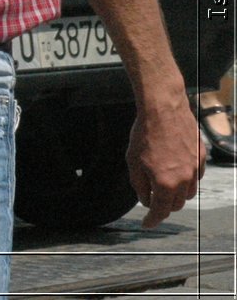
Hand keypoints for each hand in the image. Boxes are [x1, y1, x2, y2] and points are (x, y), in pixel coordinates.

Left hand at [128, 94, 205, 228]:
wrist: (163, 109)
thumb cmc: (144, 134)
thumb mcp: (132, 162)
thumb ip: (139, 185)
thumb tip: (146, 200)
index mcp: (165, 182)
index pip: (160, 210)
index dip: (153, 220)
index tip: (147, 224)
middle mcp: (184, 179)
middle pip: (175, 203)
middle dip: (163, 205)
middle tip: (151, 199)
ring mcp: (195, 168)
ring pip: (188, 192)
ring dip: (176, 193)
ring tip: (162, 182)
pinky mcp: (201, 157)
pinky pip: (196, 176)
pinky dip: (186, 179)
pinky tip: (175, 169)